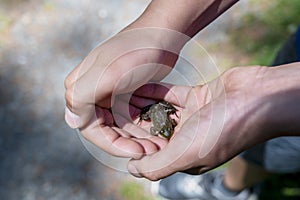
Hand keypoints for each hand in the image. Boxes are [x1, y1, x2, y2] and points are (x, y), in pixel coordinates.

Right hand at [64, 28, 181, 157]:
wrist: (160, 35)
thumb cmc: (134, 52)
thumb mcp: (106, 74)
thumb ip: (82, 97)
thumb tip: (72, 122)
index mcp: (80, 89)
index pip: (92, 129)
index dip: (113, 144)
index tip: (137, 151)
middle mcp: (92, 93)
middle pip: (108, 129)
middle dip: (130, 142)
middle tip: (153, 150)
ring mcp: (110, 94)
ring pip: (122, 125)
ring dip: (139, 137)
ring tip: (159, 144)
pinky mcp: (126, 93)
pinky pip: (132, 116)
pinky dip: (144, 125)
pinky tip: (158, 131)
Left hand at [127, 66, 278, 179]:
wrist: (256, 100)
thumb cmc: (221, 131)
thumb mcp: (184, 155)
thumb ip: (156, 165)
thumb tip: (133, 169)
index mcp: (185, 156)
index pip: (152, 153)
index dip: (133, 144)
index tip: (114, 131)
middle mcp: (188, 138)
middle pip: (154, 131)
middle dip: (135, 122)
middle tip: (112, 110)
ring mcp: (193, 117)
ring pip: (162, 111)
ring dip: (144, 105)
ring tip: (121, 95)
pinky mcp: (198, 97)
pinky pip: (172, 94)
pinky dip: (157, 91)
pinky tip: (140, 84)